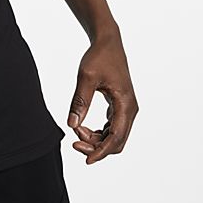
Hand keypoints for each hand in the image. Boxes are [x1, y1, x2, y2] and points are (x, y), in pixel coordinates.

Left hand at [67, 27, 138, 163]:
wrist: (108, 42)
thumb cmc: (99, 57)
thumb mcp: (86, 77)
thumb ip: (80, 101)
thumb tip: (72, 125)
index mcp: (126, 104)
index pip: (116, 137)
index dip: (101, 151)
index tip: (86, 160)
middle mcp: (130, 109)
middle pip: (117, 141)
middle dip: (96, 146)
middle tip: (74, 143)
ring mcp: (126, 108)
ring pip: (114, 136)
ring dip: (96, 139)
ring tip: (77, 131)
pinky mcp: (120, 106)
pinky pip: (112, 127)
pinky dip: (99, 132)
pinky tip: (83, 128)